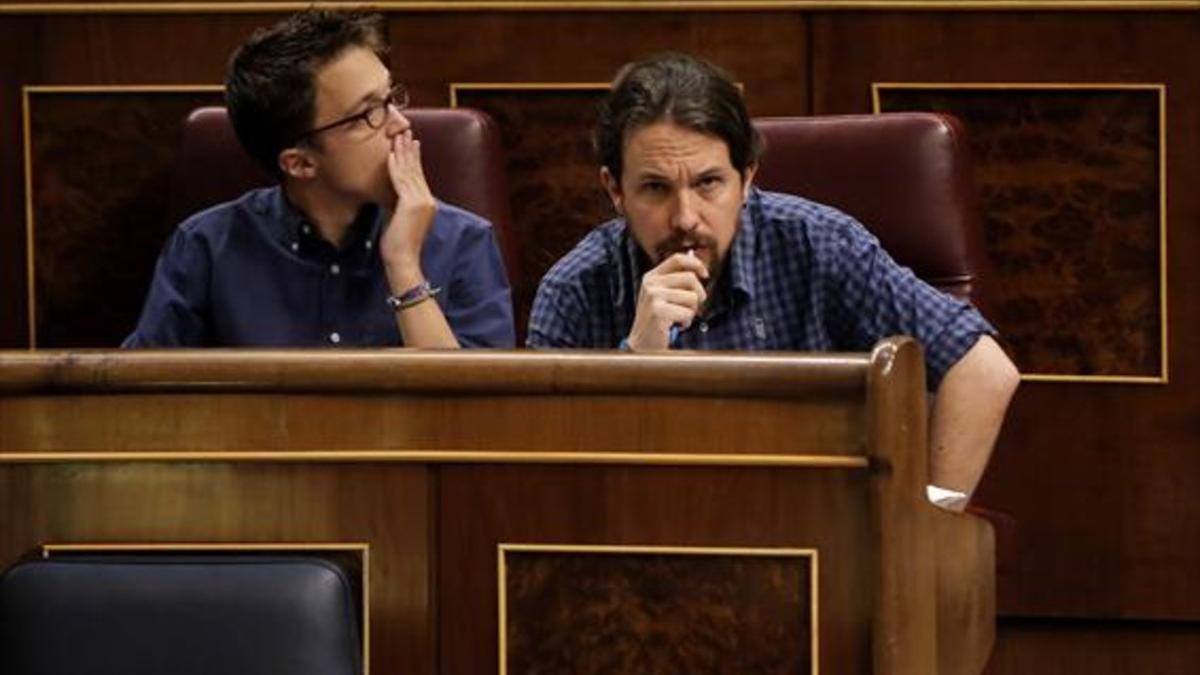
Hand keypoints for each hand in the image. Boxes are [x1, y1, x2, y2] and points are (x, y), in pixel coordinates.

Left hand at [382, 130, 436, 285]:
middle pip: (416, 169)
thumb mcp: (398, 219)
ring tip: (398, 136)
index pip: (419, 176)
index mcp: (427, 203)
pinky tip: (390, 154)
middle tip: (405, 131)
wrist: (403, 260)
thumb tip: (386, 194)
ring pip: (410, 171)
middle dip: (409, 149)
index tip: (409, 143)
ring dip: (402, 152)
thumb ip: (396, 204)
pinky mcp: (412, 204)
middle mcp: (427, 200)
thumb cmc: (398, 246)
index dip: (414, 158)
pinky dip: (395, 166)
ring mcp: (422, 201)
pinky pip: (401, 180)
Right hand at [626, 251, 708, 350]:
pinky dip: (686, 322)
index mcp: (652, 276)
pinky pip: (687, 313)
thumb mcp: (664, 295)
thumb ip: (677, 281)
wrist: (643, 345)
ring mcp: (653, 296)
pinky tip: (676, 326)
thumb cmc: (659, 320)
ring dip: (691, 311)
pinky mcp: (657, 311)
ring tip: (679, 318)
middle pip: (690, 278)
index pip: (677, 258)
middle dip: (698, 295)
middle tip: (692, 307)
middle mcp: (650, 283)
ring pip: (692, 297)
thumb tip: (701, 269)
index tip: (705, 274)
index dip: (696, 263)